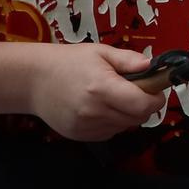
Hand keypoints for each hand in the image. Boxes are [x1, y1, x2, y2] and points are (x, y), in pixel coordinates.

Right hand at [26, 43, 163, 140]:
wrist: (33, 80)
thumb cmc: (67, 63)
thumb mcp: (99, 52)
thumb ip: (128, 60)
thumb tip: (150, 66)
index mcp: (102, 88)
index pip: (143, 105)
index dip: (155, 99)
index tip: (155, 90)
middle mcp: (94, 111)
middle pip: (137, 118)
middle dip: (143, 105)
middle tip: (135, 90)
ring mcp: (86, 126)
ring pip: (125, 126)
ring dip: (127, 114)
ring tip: (112, 97)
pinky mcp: (80, 135)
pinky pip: (109, 132)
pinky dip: (112, 122)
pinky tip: (100, 107)